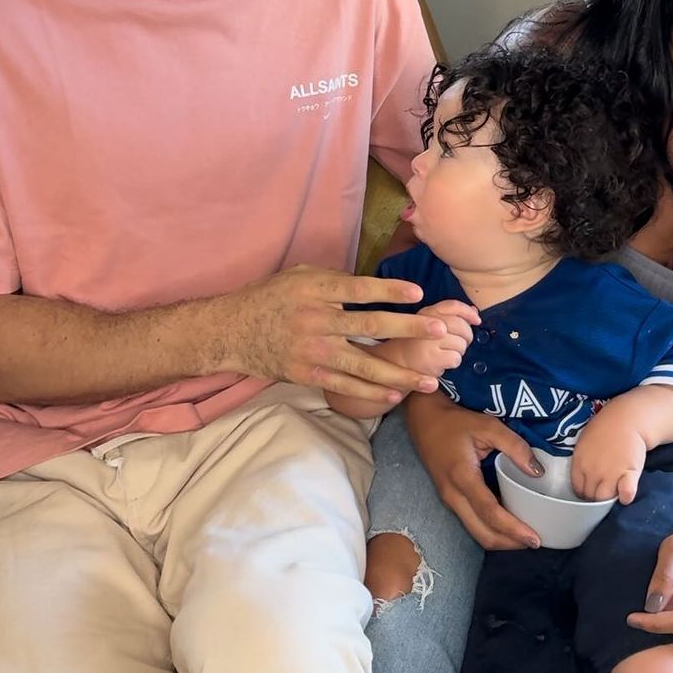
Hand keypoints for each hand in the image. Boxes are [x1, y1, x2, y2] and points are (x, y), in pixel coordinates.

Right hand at [220, 266, 451, 405]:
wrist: (233, 332)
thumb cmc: (271, 298)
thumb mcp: (300, 276)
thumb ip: (334, 280)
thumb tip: (371, 287)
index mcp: (315, 290)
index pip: (359, 289)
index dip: (389, 290)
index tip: (418, 293)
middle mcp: (316, 320)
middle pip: (369, 326)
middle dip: (408, 330)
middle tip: (439, 332)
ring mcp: (313, 351)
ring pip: (364, 364)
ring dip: (399, 373)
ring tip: (428, 380)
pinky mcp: (308, 375)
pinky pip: (345, 385)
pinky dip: (370, 392)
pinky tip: (394, 395)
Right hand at [383, 299, 478, 378]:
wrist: (393, 364)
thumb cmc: (414, 344)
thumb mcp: (427, 323)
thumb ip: (449, 316)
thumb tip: (474, 311)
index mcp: (425, 312)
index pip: (452, 306)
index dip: (468, 312)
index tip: (477, 320)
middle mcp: (425, 323)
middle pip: (461, 326)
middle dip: (467, 336)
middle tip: (460, 343)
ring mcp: (428, 341)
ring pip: (461, 344)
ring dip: (459, 351)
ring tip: (446, 354)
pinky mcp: (431, 359)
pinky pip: (456, 358)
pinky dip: (453, 362)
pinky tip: (443, 363)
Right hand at [408, 390, 543, 550]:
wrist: (424, 420)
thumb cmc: (456, 422)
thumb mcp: (488, 425)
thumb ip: (514, 446)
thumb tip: (537, 472)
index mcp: (462, 477)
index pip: (490, 512)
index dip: (513, 529)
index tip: (535, 539)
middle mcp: (453, 495)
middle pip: (482, 533)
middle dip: (509, 543)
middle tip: (535, 542)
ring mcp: (449, 500)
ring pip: (476, 532)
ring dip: (500, 540)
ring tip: (525, 537)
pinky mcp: (450, 500)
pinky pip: (472, 523)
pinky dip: (492, 529)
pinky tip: (508, 523)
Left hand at [571, 410, 646, 504]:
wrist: (627, 418)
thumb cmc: (605, 428)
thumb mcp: (584, 443)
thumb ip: (581, 462)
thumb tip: (582, 479)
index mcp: (579, 462)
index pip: (577, 489)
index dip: (584, 492)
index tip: (590, 490)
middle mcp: (592, 471)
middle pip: (590, 496)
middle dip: (594, 498)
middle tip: (602, 492)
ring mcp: (610, 473)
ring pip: (604, 498)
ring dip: (608, 499)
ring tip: (613, 492)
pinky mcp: (629, 473)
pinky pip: (625, 493)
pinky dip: (624, 497)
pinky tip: (624, 496)